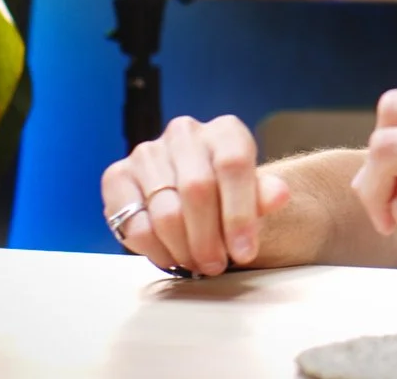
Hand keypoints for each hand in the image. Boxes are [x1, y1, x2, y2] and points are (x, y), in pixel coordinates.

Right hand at [101, 114, 288, 275]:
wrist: (191, 195)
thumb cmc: (227, 194)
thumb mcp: (253, 194)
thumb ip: (264, 195)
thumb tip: (278, 195)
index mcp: (224, 131)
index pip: (233, 165)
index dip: (239, 214)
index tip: (244, 252)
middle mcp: (184, 133)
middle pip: (197, 189)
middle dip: (209, 238)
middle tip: (216, 265)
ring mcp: (147, 153)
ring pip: (166, 211)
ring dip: (183, 248)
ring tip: (197, 263)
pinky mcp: (117, 176)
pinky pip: (134, 222)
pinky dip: (154, 249)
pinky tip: (170, 255)